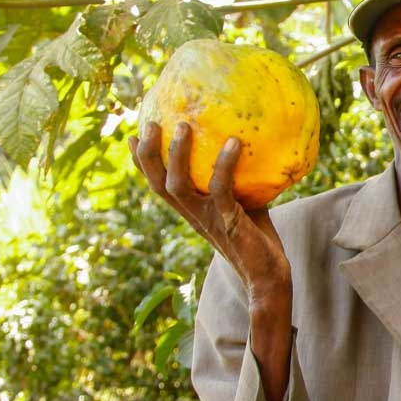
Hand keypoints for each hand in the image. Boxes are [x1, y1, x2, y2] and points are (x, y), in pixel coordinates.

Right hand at [128, 121, 291, 302]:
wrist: (267, 277)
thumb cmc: (256, 236)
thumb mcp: (242, 201)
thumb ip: (236, 178)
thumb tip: (242, 142)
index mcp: (191, 210)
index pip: (157, 185)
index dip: (141, 163)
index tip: (132, 135)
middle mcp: (193, 214)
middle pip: (157, 184)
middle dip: (148, 154)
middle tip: (150, 124)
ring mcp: (208, 219)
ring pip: (178, 186)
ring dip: (177, 155)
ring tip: (183, 126)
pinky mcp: (229, 221)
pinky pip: (221, 189)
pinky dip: (224, 165)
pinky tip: (234, 142)